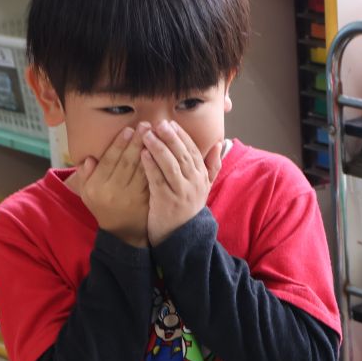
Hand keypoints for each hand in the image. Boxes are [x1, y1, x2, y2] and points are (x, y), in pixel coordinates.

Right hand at [78, 123, 149, 247]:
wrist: (122, 233)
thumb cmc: (103, 207)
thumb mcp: (87, 194)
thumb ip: (86, 176)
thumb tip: (89, 158)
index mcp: (97, 187)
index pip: (108, 161)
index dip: (118, 145)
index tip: (128, 130)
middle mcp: (113, 192)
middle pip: (126, 162)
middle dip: (136, 142)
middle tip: (146, 125)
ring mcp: (131, 197)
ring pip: (141, 170)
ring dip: (149, 150)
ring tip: (156, 134)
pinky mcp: (145, 201)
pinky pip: (151, 179)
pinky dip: (157, 165)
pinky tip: (161, 153)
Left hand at [141, 121, 222, 246]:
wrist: (180, 237)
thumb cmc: (187, 209)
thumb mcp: (204, 188)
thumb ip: (211, 166)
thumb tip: (219, 143)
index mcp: (202, 177)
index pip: (193, 151)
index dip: (182, 136)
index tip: (171, 123)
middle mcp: (194, 183)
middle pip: (183, 155)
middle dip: (171, 137)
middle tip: (159, 123)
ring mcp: (181, 192)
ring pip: (171, 165)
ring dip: (159, 147)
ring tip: (148, 134)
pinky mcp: (167, 201)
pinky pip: (158, 179)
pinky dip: (151, 165)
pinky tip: (143, 154)